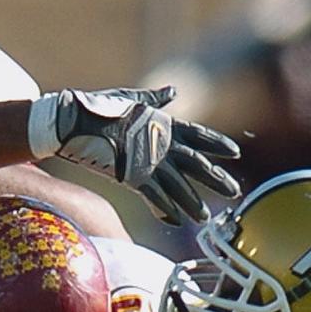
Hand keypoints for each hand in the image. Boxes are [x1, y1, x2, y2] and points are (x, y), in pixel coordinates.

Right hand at [27, 85, 240, 224]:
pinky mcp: (132, 175)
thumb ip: (155, 100)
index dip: (218, 144)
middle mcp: (161, 143)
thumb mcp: (132, 99)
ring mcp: (148, 160)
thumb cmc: (100, 108)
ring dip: (192, 203)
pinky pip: (153, 196)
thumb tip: (173, 90)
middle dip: (216, 179)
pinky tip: (177, 221)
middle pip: (197, 164)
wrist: (74, 121)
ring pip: (178, 186)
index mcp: (164, 124)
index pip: (199, 134)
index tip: (236, 152)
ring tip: (206, 217)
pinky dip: (165, 209)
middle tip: (234, 192)